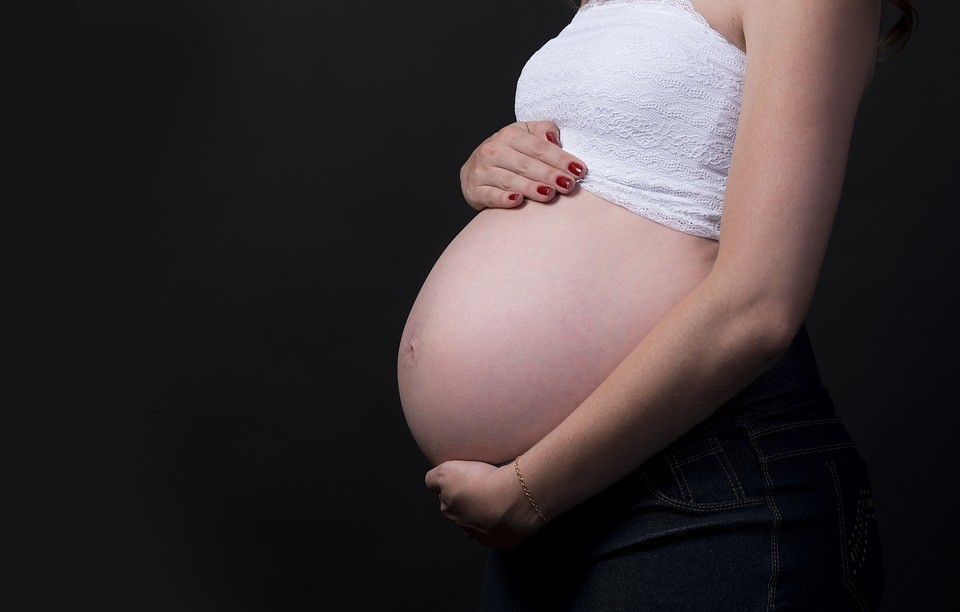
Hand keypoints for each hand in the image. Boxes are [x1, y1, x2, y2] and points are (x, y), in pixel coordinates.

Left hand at [424, 459, 545, 549]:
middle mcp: (465, 529)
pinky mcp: (506, 543)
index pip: (448, 500)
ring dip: (490, 515)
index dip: (459, 488)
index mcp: (449, 511)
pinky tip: (513, 512)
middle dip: (473, 504)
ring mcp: (487, 539)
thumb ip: (433, 479)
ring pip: (485, 526)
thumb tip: (432, 485)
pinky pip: (505, 534)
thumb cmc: (482, 481)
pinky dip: (508, 525)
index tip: (470, 480)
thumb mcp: (447, 470)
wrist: (514, 496)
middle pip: (466, 514)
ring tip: (502, 499)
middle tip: (486, 489)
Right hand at [459, 121, 587, 210]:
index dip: (560, 158)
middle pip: (526, 164)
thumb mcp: (525, 135)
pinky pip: (490, 195)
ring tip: (550, 194)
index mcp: (508, 135)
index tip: (579, 170)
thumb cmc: (509, 153)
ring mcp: (481, 171)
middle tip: (568, 185)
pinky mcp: (474, 190)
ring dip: (531, 188)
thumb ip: (542, 131)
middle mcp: (492, 151)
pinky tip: (518, 201)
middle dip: (549, 175)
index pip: (539, 147)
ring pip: (510, 180)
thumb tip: (554, 138)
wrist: (475, 170)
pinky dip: (504, 199)